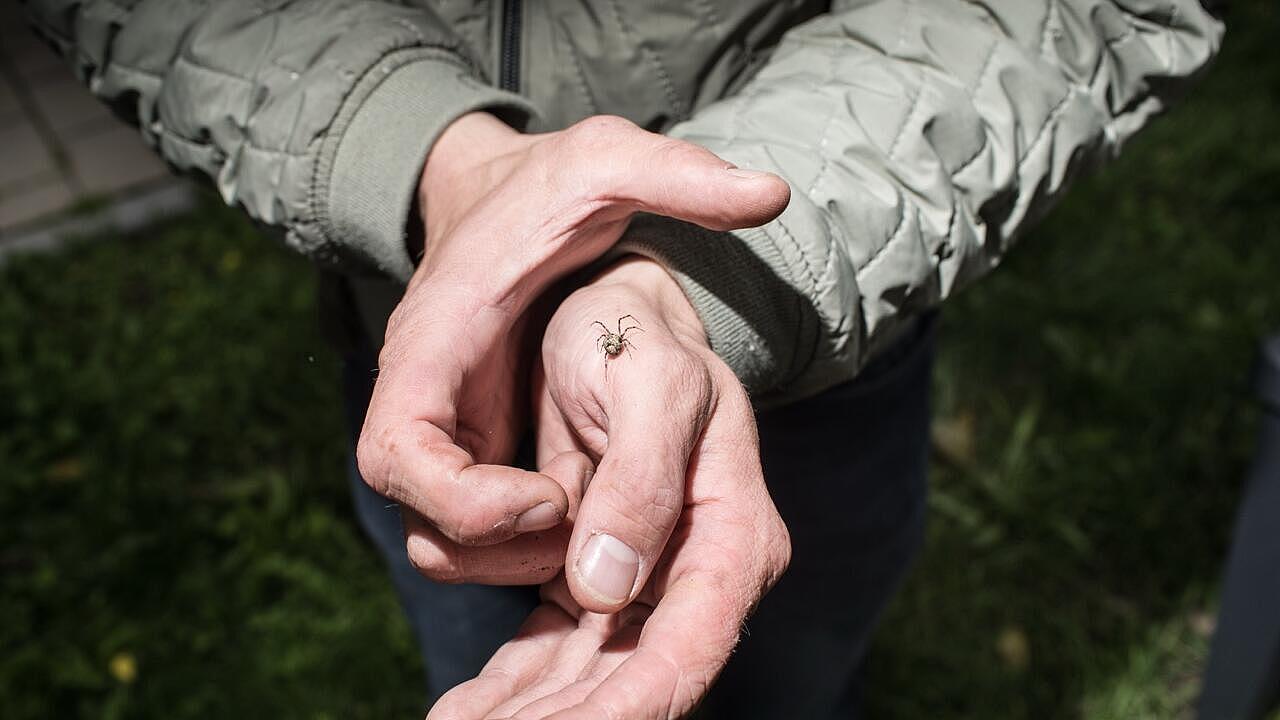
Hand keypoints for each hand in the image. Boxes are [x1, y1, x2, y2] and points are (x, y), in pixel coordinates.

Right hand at [355, 113, 788, 573]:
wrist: (494, 199)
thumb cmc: (540, 188)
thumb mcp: (603, 164)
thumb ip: (676, 176)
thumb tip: (772, 192)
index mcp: (431, 346)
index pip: (394, 456)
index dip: (461, 502)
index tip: (549, 494)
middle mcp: (425, 404)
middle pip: (422, 524)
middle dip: (502, 548)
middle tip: (591, 521)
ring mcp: (449, 435)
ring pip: (448, 543)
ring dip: (522, 558)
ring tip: (604, 521)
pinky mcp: (478, 453)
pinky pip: (484, 535)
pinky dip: (534, 548)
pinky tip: (604, 517)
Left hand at [426, 257, 791, 718]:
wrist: (608, 317)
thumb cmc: (638, 338)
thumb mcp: (653, 383)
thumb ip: (639, 481)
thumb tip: (602, 587)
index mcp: (732, 535)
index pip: (688, 642)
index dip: (633, 702)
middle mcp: (693, 572)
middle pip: (632, 676)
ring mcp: (639, 580)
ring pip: (583, 673)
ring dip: (525, 713)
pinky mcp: (587, 575)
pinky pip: (549, 645)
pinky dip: (509, 682)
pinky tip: (462, 709)